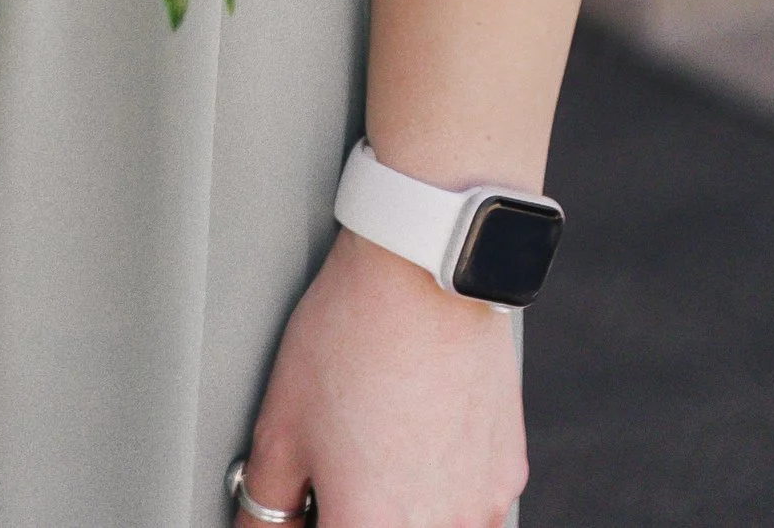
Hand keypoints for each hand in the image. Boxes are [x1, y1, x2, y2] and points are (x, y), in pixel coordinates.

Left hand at [239, 229, 525, 524]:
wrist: (424, 272)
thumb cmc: (353, 335)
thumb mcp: (281, 422)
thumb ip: (267, 501)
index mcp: (371, 527)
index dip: (308, 523)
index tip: (303, 505)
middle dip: (351, 512)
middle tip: (332, 472)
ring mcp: (479, 508)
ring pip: (429, 527)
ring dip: (397, 508)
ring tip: (374, 447)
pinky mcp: (506, 476)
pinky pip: (466, 506)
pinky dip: (438, 487)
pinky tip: (414, 436)